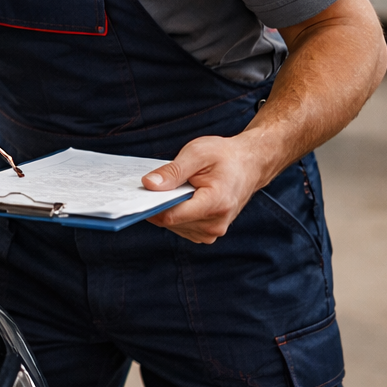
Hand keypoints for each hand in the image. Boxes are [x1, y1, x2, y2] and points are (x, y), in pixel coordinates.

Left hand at [141, 134, 274, 243]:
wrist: (250, 164)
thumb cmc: (224, 156)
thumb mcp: (197, 154)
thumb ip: (172, 171)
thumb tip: (148, 185)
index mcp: (215, 204)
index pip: (171, 216)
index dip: (150, 205)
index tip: (136, 194)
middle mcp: (215, 224)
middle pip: (169, 221)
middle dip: (157, 203)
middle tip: (153, 183)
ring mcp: (212, 232)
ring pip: (173, 225)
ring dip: (166, 208)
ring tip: (173, 187)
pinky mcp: (208, 233)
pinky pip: (180, 226)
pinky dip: (175, 212)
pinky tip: (179, 196)